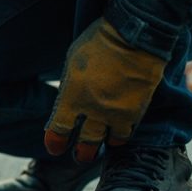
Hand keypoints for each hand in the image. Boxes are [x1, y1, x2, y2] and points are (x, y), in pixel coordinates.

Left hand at [45, 0, 191, 161]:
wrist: (135, 34)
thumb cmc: (99, 42)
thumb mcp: (73, 62)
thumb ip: (70, 86)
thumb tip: (68, 101)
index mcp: (71, 96)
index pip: (58, 128)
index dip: (55, 140)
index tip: (55, 147)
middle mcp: (92, 109)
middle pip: (85, 141)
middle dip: (82, 152)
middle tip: (80, 156)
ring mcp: (116, 112)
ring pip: (108, 140)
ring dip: (104, 144)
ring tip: (104, 146)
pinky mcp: (136, 110)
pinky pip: (128, 131)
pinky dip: (122, 134)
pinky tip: (120, 134)